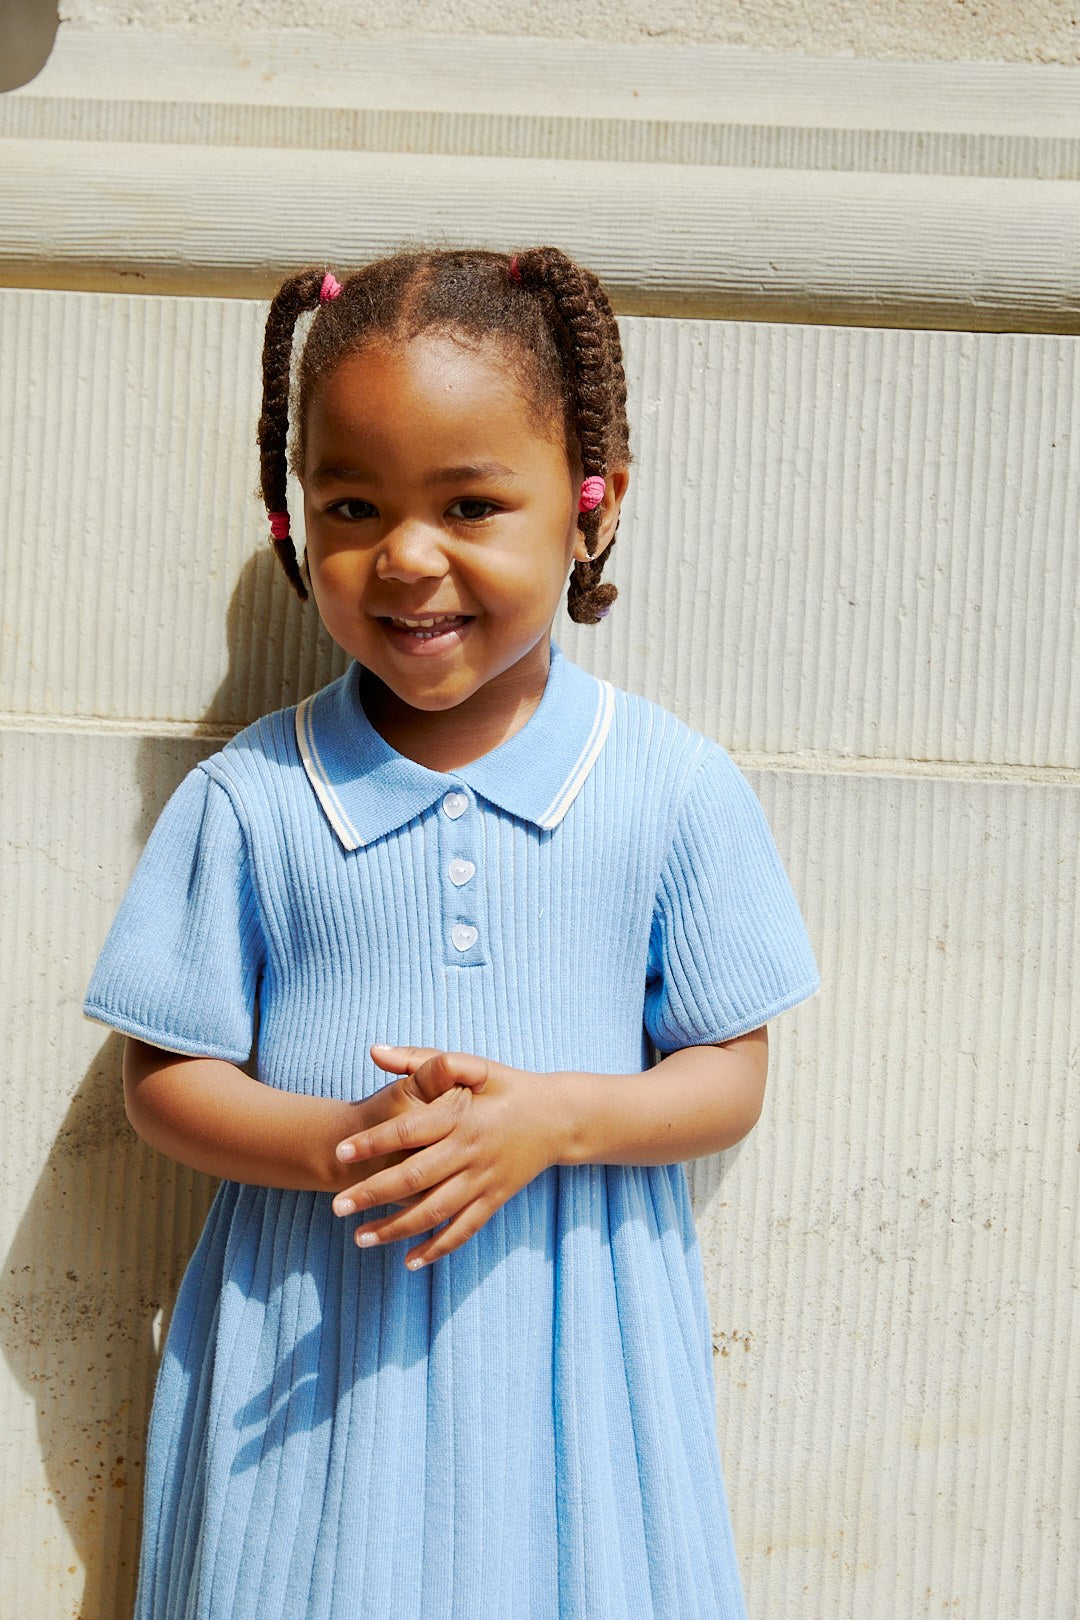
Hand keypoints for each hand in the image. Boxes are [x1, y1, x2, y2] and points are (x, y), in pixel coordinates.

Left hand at [332, 1046, 565, 1268]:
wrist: (560, 1115)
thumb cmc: (507, 1086)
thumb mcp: (470, 1064)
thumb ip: (420, 1059)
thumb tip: (373, 1050)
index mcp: (461, 1115)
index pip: (409, 1130)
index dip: (373, 1142)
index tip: (340, 1153)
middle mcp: (471, 1149)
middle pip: (416, 1177)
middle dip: (374, 1194)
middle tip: (337, 1206)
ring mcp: (484, 1178)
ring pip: (436, 1211)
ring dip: (397, 1228)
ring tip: (360, 1238)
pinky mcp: (496, 1198)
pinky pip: (465, 1229)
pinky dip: (438, 1248)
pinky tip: (409, 1261)